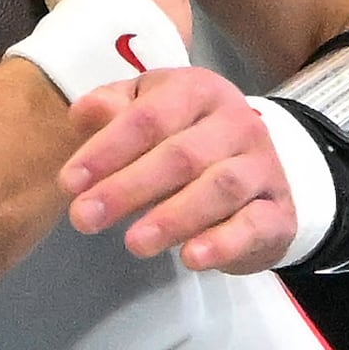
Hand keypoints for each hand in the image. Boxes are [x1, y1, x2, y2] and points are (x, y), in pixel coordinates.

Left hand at [59, 65, 297, 269]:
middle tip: (84, 219)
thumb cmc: (186, 139)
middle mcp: (238, 122)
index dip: (107, 149)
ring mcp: (263, 166)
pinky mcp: (278, 212)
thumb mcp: (148, 112)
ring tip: (133, 243)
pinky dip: (223, 243)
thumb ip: (114, 110)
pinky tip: (191, 258)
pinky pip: (254, 225)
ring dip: (173, 217)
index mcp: (200, 91)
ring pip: (219, 188)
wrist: (255, 174)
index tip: (69, 183)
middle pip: (181, 155)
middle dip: (128, 188)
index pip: (150, 117)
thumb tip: (83, 112)